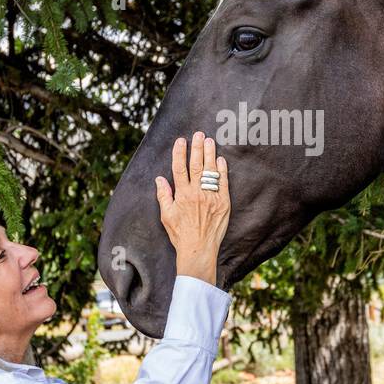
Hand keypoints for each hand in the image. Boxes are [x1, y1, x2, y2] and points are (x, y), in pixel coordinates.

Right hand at [154, 131, 230, 285]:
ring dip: (210, 154)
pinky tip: (221, 160)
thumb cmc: (180, 235)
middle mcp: (196, 193)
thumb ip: (163, 196)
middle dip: (196, 147)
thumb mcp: (167, 216)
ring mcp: (211, 197)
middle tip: (198, 134)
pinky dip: (222, 170)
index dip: (179, 152)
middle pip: (196, 165)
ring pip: (210, 171)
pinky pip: (223, 183)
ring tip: (209, 141)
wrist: (199, 249)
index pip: (179, 168)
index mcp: (181, 195)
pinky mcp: (223, 203)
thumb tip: (159, 179)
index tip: (181, 141)